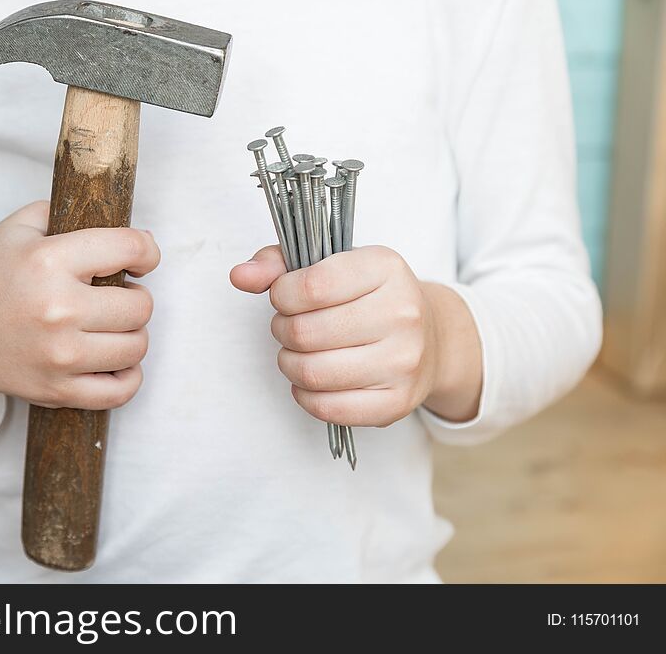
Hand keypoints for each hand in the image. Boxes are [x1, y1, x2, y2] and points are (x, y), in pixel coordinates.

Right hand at [0, 201, 159, 409]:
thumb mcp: (21, 226)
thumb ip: (73, 215)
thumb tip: (138, 236)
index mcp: (50, 259)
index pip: (132, 249)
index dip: (146, 252)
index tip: (142, 260)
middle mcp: (57, 308)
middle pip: (141, 306)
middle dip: (135, 298)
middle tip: (116, 297)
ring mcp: (58, 355)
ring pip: (136, 347)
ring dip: (132, 336)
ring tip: (112, 328)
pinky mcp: (55, 390)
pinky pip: (120, 391)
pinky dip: (128, 377)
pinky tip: (115, 362)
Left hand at [231, 245, 481, 425]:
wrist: (431, 339)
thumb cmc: (369, 298)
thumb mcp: (333, 264)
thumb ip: (279, 264)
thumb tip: (240, 275)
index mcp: (385, 268)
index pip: (311, 286)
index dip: (281, 295)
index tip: (285, 297)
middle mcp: (402, 313)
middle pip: (306, 332)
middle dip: (283, 330)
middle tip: (290, 327)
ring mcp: (403, 361)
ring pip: (312, 372)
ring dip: (289, 363)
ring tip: (297, 353)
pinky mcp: (396, 402)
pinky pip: (328, 408)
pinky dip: (305, 395)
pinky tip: (311, 380)